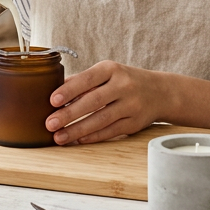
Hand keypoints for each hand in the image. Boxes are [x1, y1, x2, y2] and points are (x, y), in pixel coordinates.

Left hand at [45, 60, 165, 144]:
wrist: (160, 92)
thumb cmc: (124, 80)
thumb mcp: (107, 73)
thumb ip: (83, 81)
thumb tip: (54, 91)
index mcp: (111, 69)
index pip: (87, 79)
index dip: (69, 90)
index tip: (52, 101)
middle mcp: (123, 86)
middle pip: (93, 101)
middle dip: (69, 114)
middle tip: (50, 124)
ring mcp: (131, 105)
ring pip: (101, 119)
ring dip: (77, 130)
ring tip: (59, 137)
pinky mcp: (134, 123)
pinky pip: (110, 131)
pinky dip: (93, 136)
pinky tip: (78, 140)